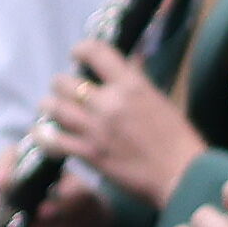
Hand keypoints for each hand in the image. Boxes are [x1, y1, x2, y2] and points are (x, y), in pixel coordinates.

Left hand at [38, 36, 199, 201]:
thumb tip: (130, 62)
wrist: (181, 176)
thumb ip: (138, 81)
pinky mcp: (88, 153)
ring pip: (53, 107)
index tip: (78, 55)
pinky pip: (52, 140)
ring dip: (51, 107)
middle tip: (68, 92)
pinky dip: (46, 136)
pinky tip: (47, 135)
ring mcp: (95, 128)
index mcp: (131, 85)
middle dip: (62, 85)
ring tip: (54, 110)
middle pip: (64, 81)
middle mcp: (109, 102)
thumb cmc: (179, 139)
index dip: (81, 49)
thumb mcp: (161, 101)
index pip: (95, 52)